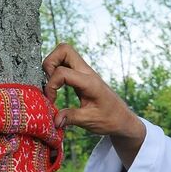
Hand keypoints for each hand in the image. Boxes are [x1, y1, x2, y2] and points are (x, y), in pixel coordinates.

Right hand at [41, 44, 146, 167]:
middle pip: (64, 50)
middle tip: (48, 82)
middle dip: (49, 63)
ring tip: (51, 84)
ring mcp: (85, 72)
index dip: (51, 85)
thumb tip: (54, 120)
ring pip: (64, 53)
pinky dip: (56, 70)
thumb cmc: (110, 119)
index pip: (62, 72)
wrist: (122, 119)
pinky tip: (57, 87)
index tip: (51, 101)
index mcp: (90, 83)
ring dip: (52, 65)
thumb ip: (71, 118)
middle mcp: (87, 72)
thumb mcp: (90, 121)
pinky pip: (66, 63)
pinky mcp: (82, 75)